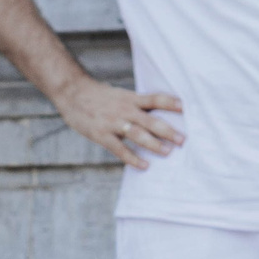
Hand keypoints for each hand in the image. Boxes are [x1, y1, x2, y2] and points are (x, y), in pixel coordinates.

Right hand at [57, 76, 183, 169]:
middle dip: (168, 131)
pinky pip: (120, 149)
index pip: (155, 99)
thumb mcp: (121, 95)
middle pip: (150, 120)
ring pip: (137, 135)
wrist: (72, 92)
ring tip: (168, 152)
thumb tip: (159, 115)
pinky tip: (144, 166)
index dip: (170, 103)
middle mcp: (125, 110)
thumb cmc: (99, 96)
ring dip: (153, 144)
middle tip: (183, 140)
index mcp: (131, 99)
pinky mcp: (102, 135)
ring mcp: (113, 122)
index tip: (186, 108)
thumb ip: (137, 105)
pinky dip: (132, 158)